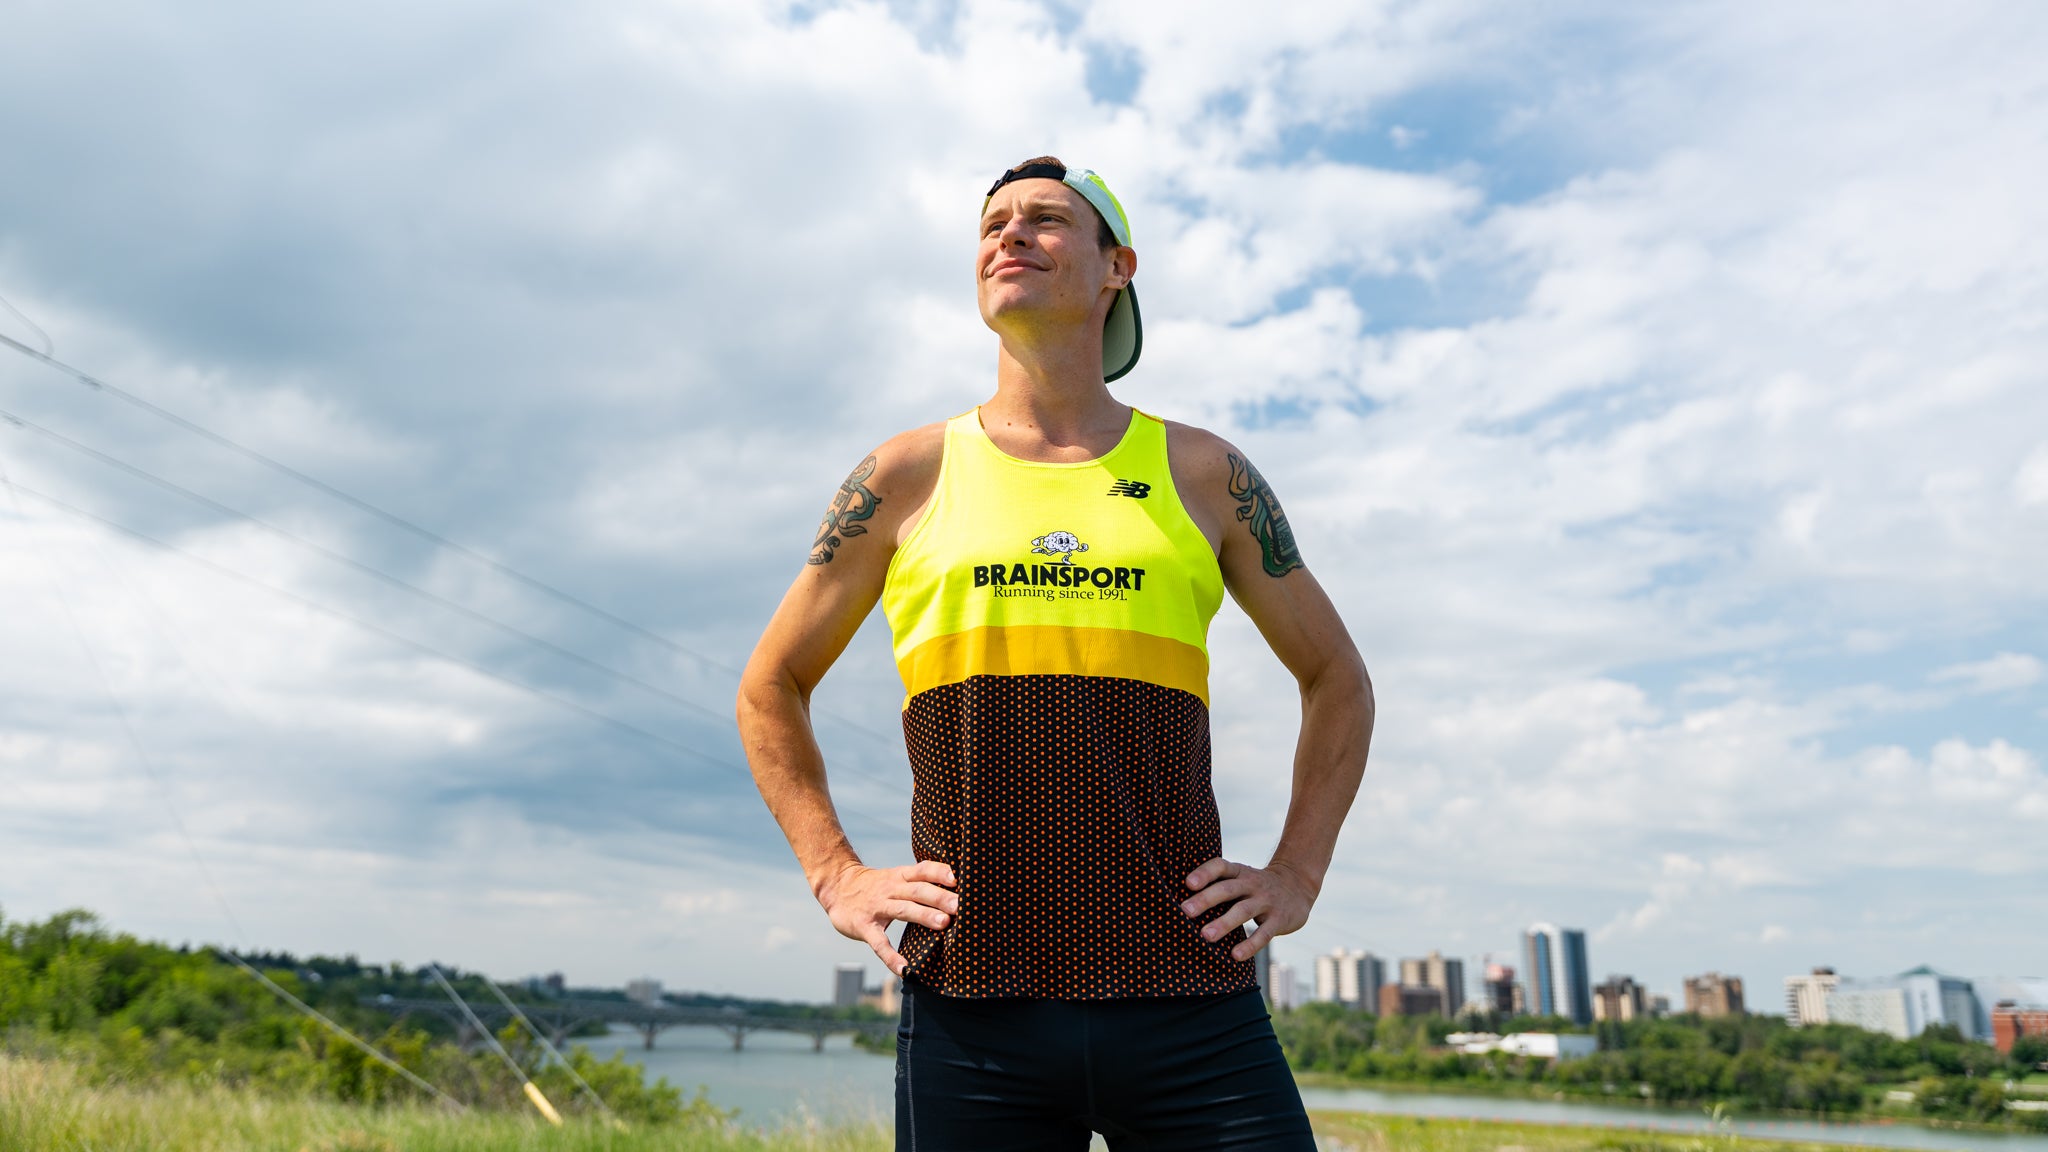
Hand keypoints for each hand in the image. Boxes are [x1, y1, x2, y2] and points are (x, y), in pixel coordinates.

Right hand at [815, 861, 957, 977]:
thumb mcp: (895, 878)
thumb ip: (919, 884)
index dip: (940, 872)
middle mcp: (890, 889)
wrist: (836, 886)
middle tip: (960, 906)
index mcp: (900, 876)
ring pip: (903, 910)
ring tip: (944, 924)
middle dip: (940, 897)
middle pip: (918, 890)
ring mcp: (877, 907)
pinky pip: (879, 943)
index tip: (958, 878)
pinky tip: (904, 970)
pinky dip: (891, 957)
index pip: (922, 870)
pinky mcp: (864, 926)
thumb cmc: (875, 885)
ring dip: (924, 915)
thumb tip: (954, 894)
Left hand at [1179, 857, 1316, 961]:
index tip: (1187, 884)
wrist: (1298, 885)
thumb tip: (1179, 905)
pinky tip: (1235, 955)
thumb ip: (1218, 886)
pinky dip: (1250, 944)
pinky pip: (1264, 933)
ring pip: (1244, 910)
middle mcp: (1252, 883)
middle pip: (1228, 889)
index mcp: (1239, 872)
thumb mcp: (1240, 878)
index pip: (1220, 866)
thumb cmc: (1255, 886)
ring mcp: (1267, 901)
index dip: (1204, 873)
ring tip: (1206, 936)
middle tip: (1186, 912)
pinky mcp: (1279, 919)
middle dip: (1206, 899)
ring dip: (1224, 922)